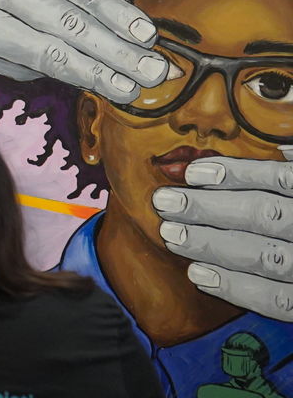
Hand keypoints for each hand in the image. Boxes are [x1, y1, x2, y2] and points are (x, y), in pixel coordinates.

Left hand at [154, 151, 292, 319]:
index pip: (283, 179)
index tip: (193, 172)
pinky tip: (199, 275)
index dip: (238, 174)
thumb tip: (276, 147)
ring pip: (266, 257)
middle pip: (267, 216)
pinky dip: (236, 288)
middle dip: (210, 209)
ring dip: (212, 246)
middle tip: (166, 202)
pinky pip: (278, 300)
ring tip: (172, 235)